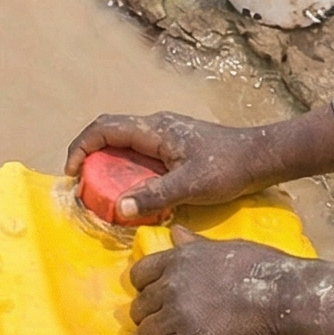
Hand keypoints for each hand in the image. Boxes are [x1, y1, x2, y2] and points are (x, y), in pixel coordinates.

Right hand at [64, 104, 333, 223]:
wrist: (261, 157)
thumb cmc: (227, 168)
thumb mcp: (190, 185)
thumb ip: (153, 196)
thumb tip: (117, 208)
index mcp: (154, 129)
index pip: (104, 128)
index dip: (81, 147)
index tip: (72, 173)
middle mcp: (156, 126)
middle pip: (110, 133)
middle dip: (89, 155)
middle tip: (83, 186)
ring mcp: (165, 135)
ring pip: (124, 143)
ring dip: (108, 163)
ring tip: (102, 192)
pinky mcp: (174, 146)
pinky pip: (139, 152)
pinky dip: (125, 168)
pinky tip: (132, 192)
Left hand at [128, 228, 333, 334]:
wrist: (288, 296)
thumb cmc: (265, 267)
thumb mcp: (226, 246)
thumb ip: (195, 244)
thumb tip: (175, 232)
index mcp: (180, 258)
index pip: (138, 275)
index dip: (148, 289)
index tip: (163, 299)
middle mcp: (172, 284)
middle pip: (139, 308)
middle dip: (153, 318)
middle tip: (174, 326)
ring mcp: (179, 315)